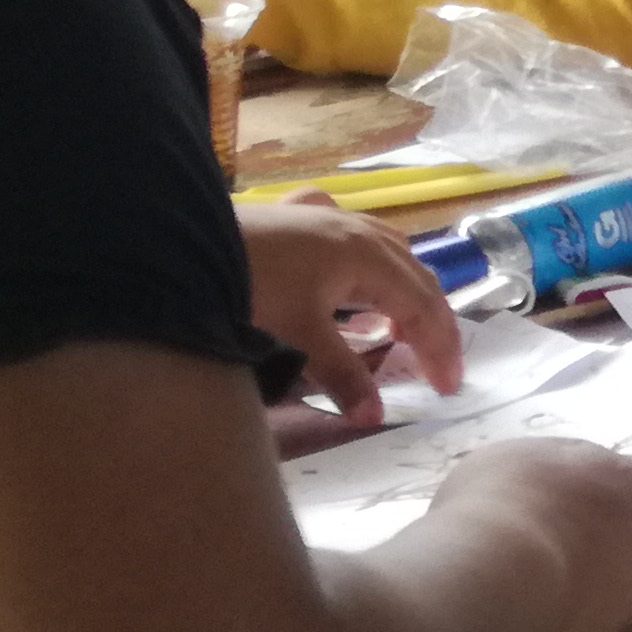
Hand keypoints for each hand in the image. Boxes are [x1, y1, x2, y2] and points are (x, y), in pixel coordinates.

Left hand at [238, 194, 464, 429]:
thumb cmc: (250, 283)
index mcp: (369, 257)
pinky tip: (355, 272)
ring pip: (391, 252)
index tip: (448, 388)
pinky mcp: (304, 214)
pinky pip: (358, 235)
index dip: (439, 349)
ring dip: (406, 291)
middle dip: (432, 325)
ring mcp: (333, 216)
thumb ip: (341, 375)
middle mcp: (361, 231)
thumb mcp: (298, 334)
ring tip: (401, 328)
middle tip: (437, 367)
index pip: (422, 308)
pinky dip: (372, 261)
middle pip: (417, 278)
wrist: (183, 241)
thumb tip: (373, 417)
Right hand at [418, 438, 631, 631]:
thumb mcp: (481, 478)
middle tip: (595, 544)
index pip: (598, 468)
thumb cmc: (476, 517)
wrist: (502, 556)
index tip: (571, 515)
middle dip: (624, 512)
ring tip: (628, 569)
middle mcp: (618, 481)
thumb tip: (510, 495)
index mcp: (575, 456)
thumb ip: (510, 483)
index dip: (589, 494)